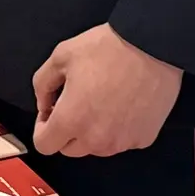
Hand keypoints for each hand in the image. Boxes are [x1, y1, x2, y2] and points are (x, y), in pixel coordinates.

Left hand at [32, 24, 183, 157]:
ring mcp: (122, 143)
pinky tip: (123, 104)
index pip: (44, 145)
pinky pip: (122, 141)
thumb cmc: (106, 48)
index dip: (42, 128)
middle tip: (76, 103)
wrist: (152, 46)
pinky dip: (118, 129)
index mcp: (71, 120)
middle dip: (67, 131)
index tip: (50, 111)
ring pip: (96, 148)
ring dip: (92, 132)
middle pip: (69, 149)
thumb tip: (44, 104)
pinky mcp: (143, 139)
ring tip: (102, 101)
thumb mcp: (61, 56)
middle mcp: (96, 140)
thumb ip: (43, 84)